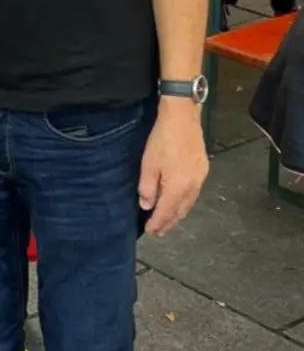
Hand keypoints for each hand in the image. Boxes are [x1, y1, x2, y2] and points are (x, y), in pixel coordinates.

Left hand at [138, 101, 208, 235]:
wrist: (183, 119)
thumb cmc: (162, 140)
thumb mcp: (148, 164)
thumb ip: (147, 188)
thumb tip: (146, 206)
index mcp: (177, 188)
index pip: (166, 213)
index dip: (158, 223)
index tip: (151, 231)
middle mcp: (192, 187)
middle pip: (180, 212)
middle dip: (169, 223)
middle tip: (159, 231)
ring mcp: (200, 179)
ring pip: (188, 204)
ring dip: (178, 214)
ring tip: (168, 220)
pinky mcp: (203, 170)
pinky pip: (193, 194)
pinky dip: (185, 202)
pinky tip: (179, 201)